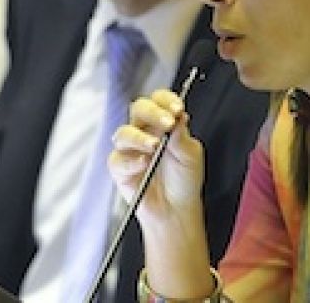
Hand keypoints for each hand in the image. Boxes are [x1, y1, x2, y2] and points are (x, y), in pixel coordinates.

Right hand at [108, 89, 204, 222]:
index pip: (159, 101)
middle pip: (139, 109)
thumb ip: (182, 136)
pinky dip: (131, 161)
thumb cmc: (184, 180)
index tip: (177, 109)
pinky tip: (144, 164)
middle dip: (152, 112)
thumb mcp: (191, 156)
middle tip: (167, 123)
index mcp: (163, 123)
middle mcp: (145, 131)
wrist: (176, 210)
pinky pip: (118, 159)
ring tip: (155, 146)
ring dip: (139, 137)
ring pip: (124, 133)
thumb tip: (178, 116)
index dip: (166, 100)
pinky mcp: (119, 168)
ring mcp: (130, 149)